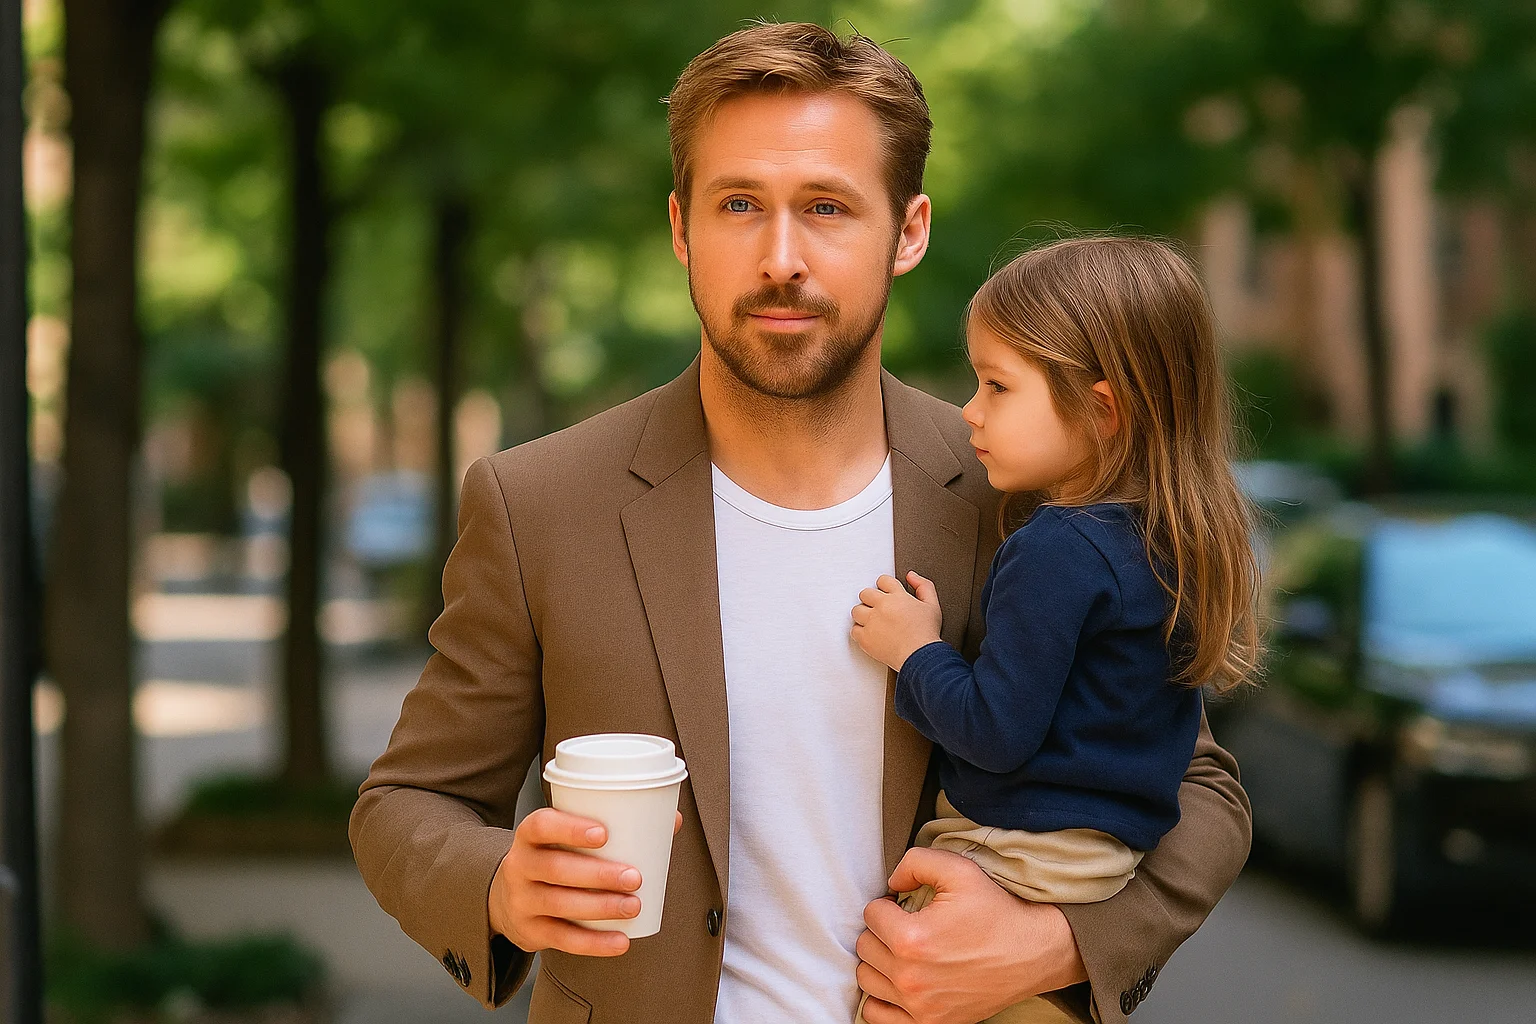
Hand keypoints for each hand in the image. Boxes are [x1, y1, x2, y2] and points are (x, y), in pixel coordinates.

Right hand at [487, 806, 683, 956]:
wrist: (507, 898)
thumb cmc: (555, 857)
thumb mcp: (567, 838)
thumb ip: (613, 825)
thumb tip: (672, 820)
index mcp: (530, 836)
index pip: (541, 825)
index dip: (569, 828)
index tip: (604, 833)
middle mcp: (520, 866)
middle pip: (555, 869)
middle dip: (597, 874)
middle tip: (635, 878)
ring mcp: (521, 901)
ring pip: (559, 904)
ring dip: (600, 907)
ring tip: (634, 906)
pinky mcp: (530, 932)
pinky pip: (562, 939)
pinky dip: (594, 942)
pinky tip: (621, 941)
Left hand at [851, 572, 942, 671]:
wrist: (920, 657)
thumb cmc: (926, 634)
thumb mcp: (933, 605)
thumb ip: (923, 586)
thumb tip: (911, 576)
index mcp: (897, 596)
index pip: (882, 580)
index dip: (884, 586)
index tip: (884, 593)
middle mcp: (882, 606)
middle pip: (865, 593)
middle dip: (871, 599)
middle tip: (878, 608)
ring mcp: (872, 622)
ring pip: (856, 610)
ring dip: (863, 614)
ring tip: (873, 621)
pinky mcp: (865, 638)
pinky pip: (854, 630)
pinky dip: (860, 632)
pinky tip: (870, 634)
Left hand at [856, 847, 1087, 1023]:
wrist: (1035, 952)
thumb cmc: (997, 911)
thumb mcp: (959, 870)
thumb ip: (914, 862)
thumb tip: (891, 882)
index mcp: (911, 940)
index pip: (871, 914)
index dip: (888, 903)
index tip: (907, 906)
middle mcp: (910, 978)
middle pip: (866, 946)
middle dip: (883, 930)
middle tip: (907, 926)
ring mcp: (919, 1006)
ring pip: (868, 979)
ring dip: (880, 961)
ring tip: (905, 951)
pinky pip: (878, 1016)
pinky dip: (882, 999)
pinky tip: (899, 981)